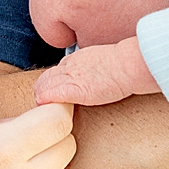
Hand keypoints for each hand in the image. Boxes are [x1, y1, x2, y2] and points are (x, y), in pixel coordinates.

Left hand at [33, 37, 160, 106]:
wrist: (128, 65)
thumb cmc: (123, 64)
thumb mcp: (101, 61)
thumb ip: (90, 69)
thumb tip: (93, 78)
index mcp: (76, 59)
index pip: (54, 72)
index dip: (50, 84)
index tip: (51, 93)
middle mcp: (69, 66)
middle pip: (44, 79)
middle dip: (41, 91)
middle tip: (43, 104)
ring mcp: (70, 77)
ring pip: (44, 86)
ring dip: (41, 98)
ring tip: (43, 109)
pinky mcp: (74, 90)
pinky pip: (51, 95)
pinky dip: (46, 102)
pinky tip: (47, 108)